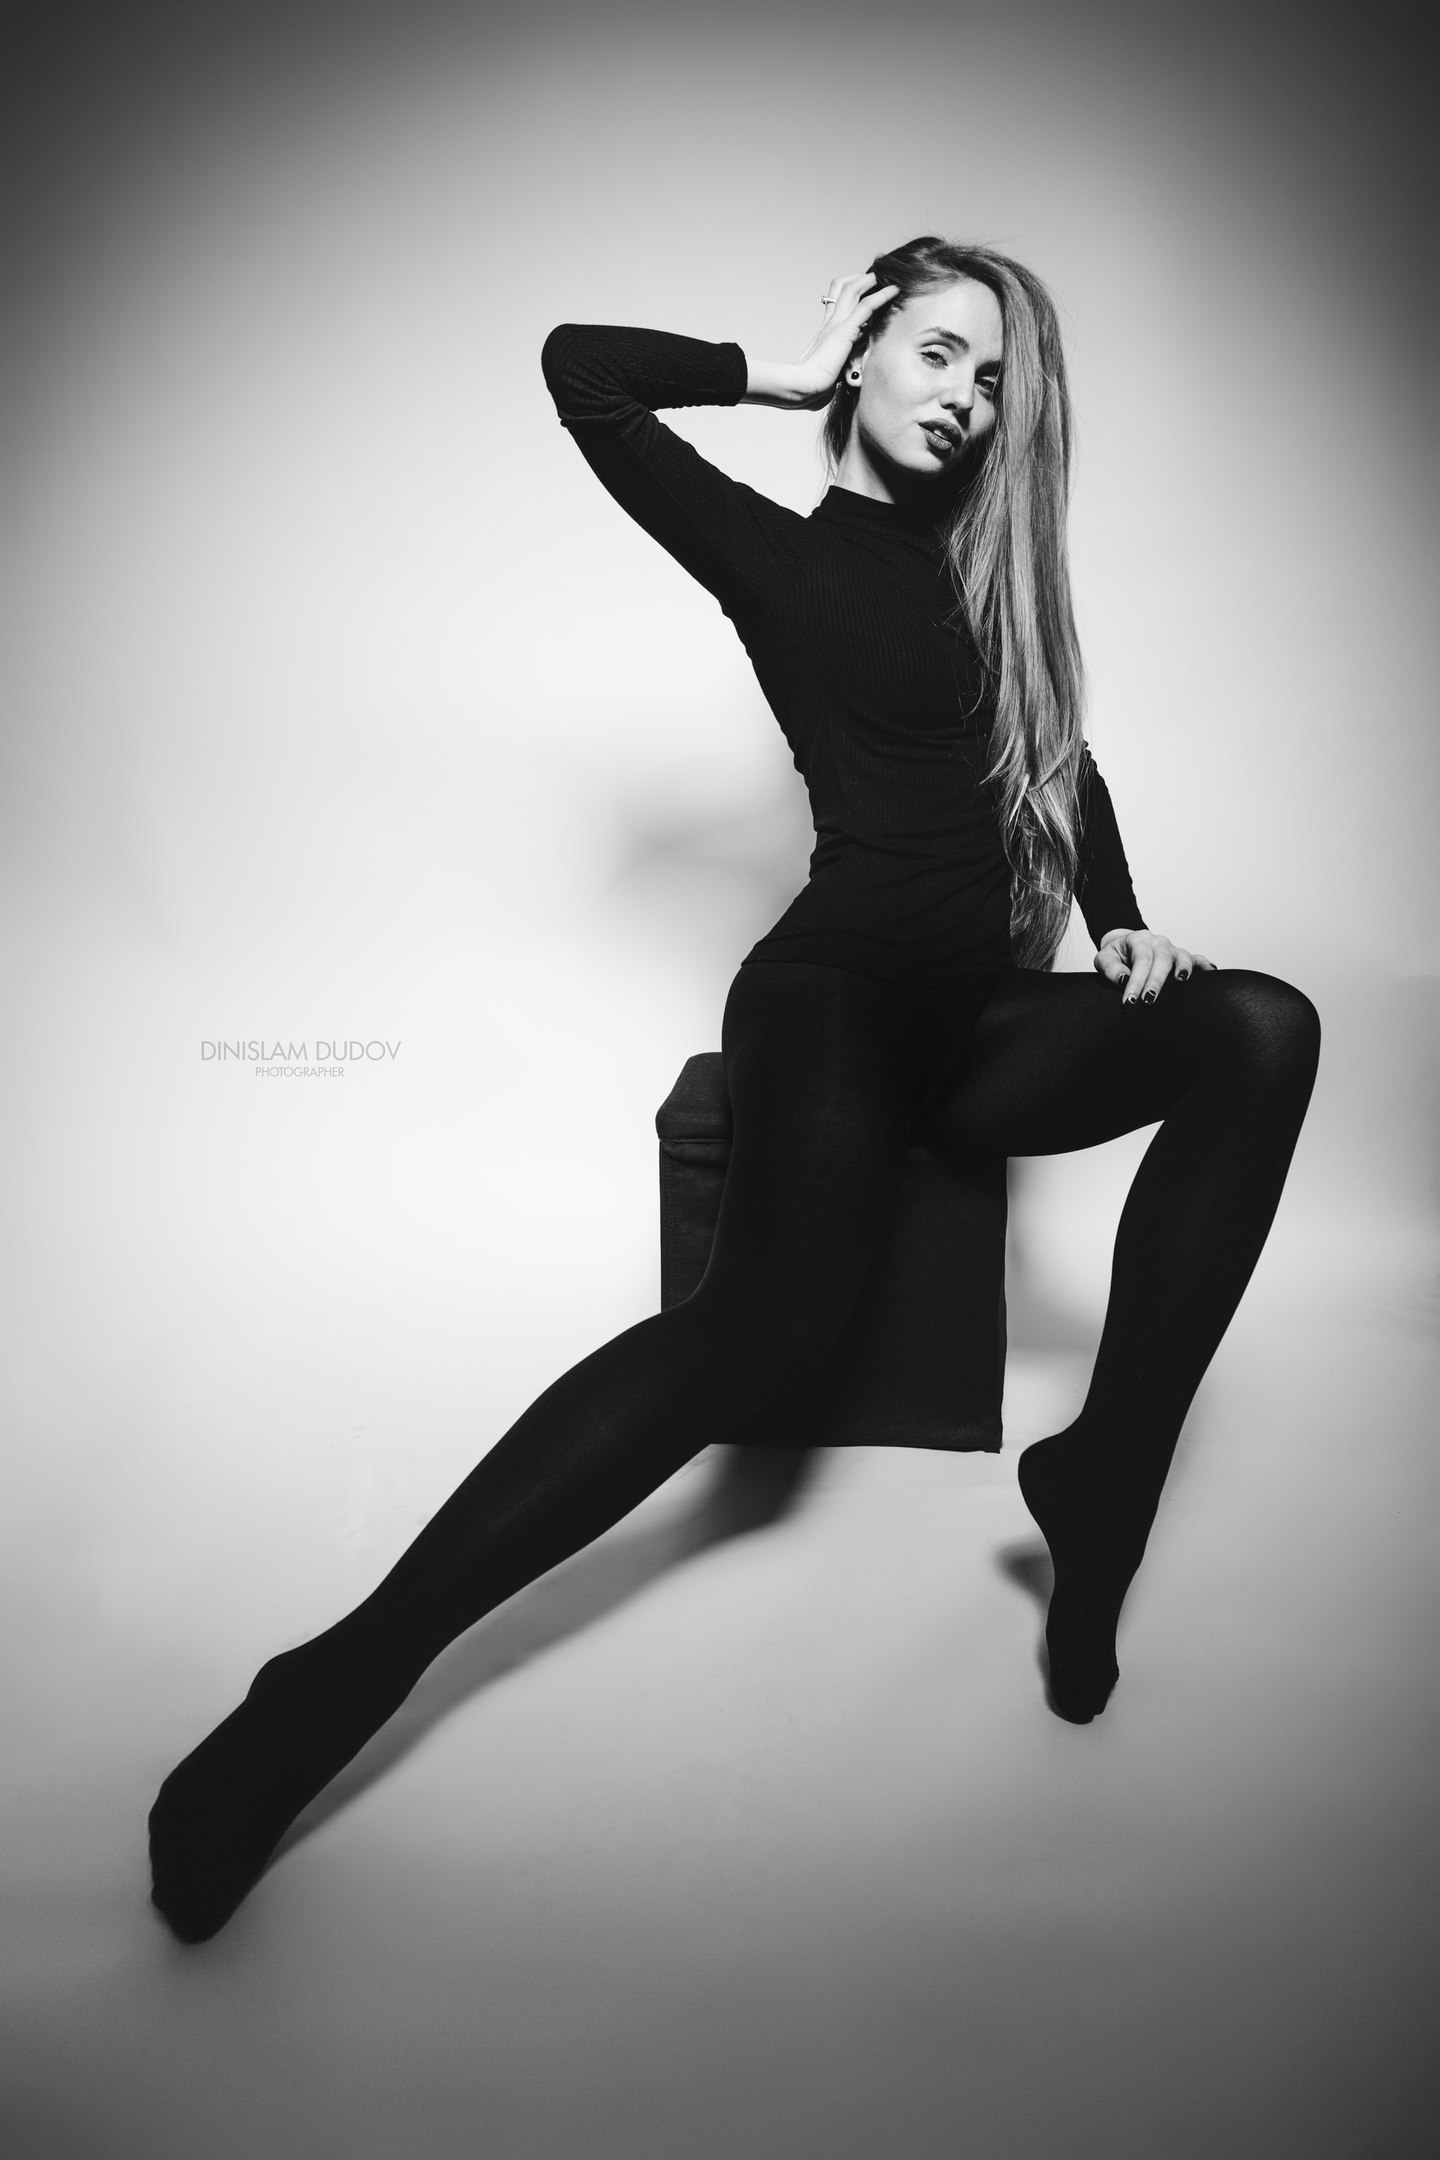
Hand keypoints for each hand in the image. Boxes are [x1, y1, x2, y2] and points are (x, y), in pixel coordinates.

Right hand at [742, 272, 898, 409]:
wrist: (803, 388)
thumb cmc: (812, 389)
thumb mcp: (829, 375)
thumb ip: (839, 369)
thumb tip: (850, 375)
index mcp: (823, 333)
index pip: (835, 304)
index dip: (847, 294)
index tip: (861, 293)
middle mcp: (829, 323)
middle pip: (840, 288)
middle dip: (857, 279)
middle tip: (871, 277)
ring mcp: (836, 324)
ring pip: (852, 289)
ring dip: (869, 281)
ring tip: (883, 276)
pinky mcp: (846, 330)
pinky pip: (867, 305)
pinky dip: (882, 295)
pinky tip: (894, 290)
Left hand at [1095, 928, 1215, 1004]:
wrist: (1125, 946)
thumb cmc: (1115, 955)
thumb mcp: (1104, 959)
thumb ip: (1110, 968)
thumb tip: (1123, 980)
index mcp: (1139, 940)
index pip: (1140, 960)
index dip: (1136, 981)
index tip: (1130, 1001)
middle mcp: (1158, 942)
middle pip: (1162, 960)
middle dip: (1156, 982)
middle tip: (1148, 1001)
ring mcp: (1172, 949)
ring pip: (1181, 956)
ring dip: (1183, 969)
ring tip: (1181, 981)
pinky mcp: (1181, 958)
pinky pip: (1196, 959)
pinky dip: (1204, 964)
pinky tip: (1211, 972)